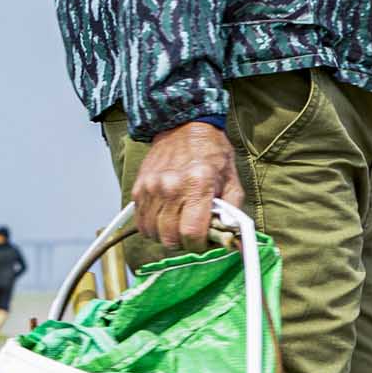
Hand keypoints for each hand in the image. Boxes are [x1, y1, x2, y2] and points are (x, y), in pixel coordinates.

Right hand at [133, 121, 241, 249]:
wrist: (185, 127)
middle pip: (170, 237)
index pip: (192, 232)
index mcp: (198, 184)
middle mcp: (170, 186)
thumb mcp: (232, 180)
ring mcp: (151, 187)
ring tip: (178, 225)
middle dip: (183, 243)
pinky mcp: (138, 188)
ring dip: (166, 236)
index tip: (205, 241)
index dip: (199, 245)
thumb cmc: (212, 154)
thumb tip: (233, 238)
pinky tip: (165, 219)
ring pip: (153, 232)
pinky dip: (152, 227)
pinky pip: (140, 222)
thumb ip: (233, 211)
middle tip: (192, 234)